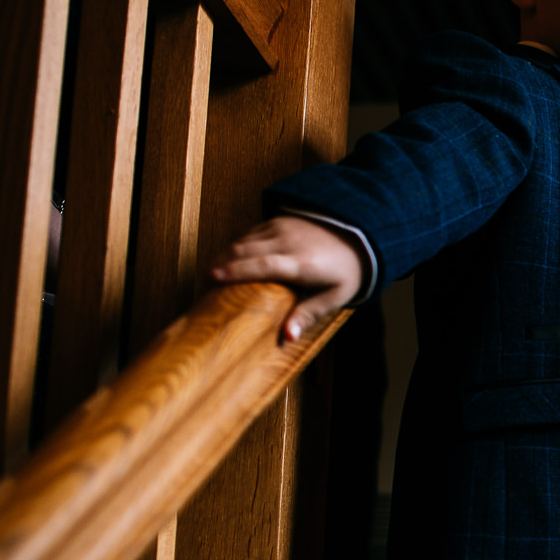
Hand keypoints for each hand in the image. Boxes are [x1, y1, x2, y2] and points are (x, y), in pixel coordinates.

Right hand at [210, 215, 363, 341]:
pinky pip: (250, 234)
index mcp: (303, 263)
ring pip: (244, 240)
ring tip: (209, 274)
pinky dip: (235, 247)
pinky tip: (226, 260)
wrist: (358, 235)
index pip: (264, 265)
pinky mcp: (278, 221)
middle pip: (246, 250)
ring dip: (224, 255)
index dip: (237, 270)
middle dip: (221, 264)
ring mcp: (282, 228)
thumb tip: (287, 338)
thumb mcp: (334, 298)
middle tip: (202, 282)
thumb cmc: (345, 272)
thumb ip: (308, 315)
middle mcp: (289, 242)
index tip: (212, 277)